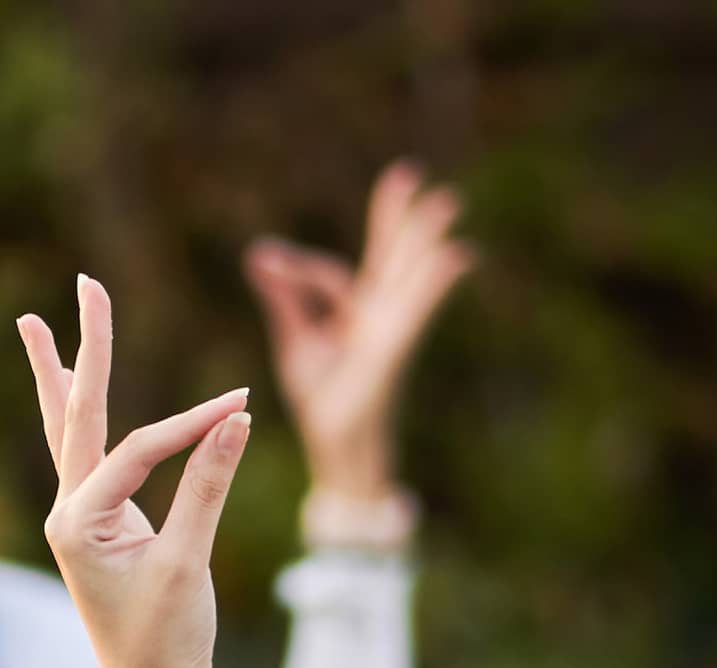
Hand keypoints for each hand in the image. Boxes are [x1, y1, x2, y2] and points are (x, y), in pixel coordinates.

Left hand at [18, 276, 251, 667]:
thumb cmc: (168, 636)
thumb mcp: (188, 561)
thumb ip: (208, 487)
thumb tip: (234, 421)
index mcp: (79, 520)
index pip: (138, 449)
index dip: (192, 425)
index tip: (241, 405)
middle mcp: (70, 512)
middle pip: (75, 414)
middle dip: (82, 350)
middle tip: (83, 288)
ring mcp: (82, 521)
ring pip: (72, 434)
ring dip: (61, 379)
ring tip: (39, 328)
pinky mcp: (104, 531)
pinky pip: (98, 462)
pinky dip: (94, 424)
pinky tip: (84, 398)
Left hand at [243, 160, 475, 501]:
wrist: (335, 445)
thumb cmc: (323, 399)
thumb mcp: (296, 341)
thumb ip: (284, 298)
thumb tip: (258, 255)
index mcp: (356, 314)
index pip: (327, 274)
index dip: (294, 267)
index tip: (264, 262)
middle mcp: (379, 317)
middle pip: (392, 257)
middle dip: (402, 218)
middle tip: (415, 173)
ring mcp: (390, 332)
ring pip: (408, 275)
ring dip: (426, 239)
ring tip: (448, 202)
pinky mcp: (392, 350)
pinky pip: (415, 309)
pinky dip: (434, 282)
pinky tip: (458, 257)